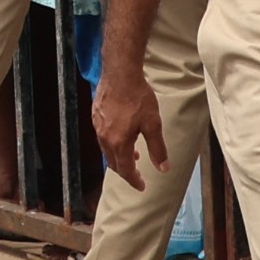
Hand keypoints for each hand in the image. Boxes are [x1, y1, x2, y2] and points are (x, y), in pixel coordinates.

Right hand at [91, 65, 168, 185]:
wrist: (120, 73)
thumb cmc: (137, 98)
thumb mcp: (153, 124)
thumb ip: (157, 149)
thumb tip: (163, 168)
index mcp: (119, 142)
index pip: (125, 170)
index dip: (134, 180)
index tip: (142, 186)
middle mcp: (105, 137)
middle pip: (113, 163)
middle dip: (125, 171)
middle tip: (137, 174)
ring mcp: (98, 126)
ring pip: (106, 150)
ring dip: (119, 156)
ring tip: (133, 154)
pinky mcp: (95, 115)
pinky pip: (102, 137)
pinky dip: (113, 143)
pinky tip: (122, 134)